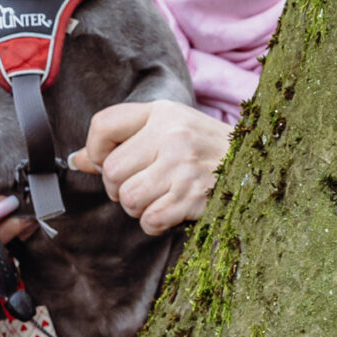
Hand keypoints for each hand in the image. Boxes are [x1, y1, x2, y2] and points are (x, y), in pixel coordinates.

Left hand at [71, 99, 231, 235]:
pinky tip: (172, 210)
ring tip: (159, 197)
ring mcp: (183, 166)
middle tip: (141, 185)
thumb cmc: (210, 150)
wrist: (259, 167)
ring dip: (137, 207)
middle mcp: (172, 135)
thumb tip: (78, 160)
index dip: (94, 150)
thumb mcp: (170, 131)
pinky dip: (156, 223)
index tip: (104, 161)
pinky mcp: (192, 197)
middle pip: (111, 170)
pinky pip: (149, 220)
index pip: (103, 125)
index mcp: (163, 113)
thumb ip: (124, 142)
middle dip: (118, 187)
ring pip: (127, 198)